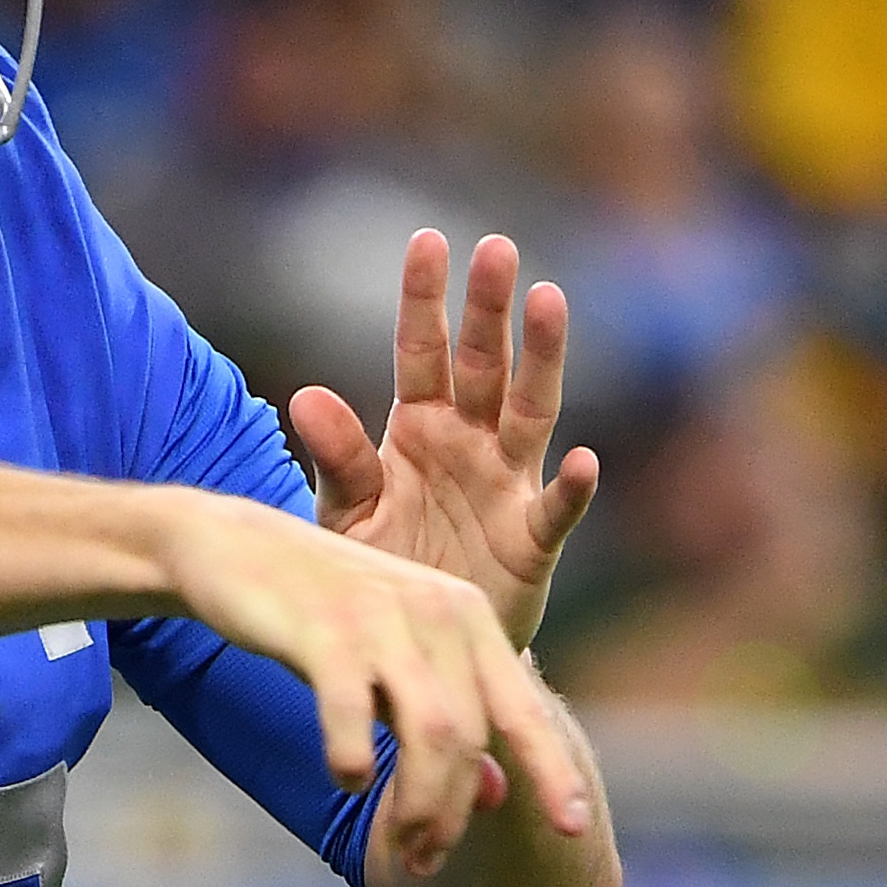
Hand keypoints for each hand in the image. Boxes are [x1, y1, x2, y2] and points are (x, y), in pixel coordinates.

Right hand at [153, 491, 595, 877]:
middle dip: (454, 813)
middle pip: (472, 737)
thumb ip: (446, 723)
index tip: (574, 831)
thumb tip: (496, 798)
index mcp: (469, 619)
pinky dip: (355, 757)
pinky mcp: (326, 628)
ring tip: (403, 849)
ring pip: (432, 731)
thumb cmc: (322, 618)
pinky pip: (353, 711)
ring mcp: (385, 618)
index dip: (553, 773)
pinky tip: (348, 779)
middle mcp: (440, 612)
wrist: (233, 549)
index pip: (524, 710)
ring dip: (420, 805)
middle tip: (425, 862)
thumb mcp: (396, 666)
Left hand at [286, 230, 602, 650]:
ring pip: (531, 412)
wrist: (417, 646)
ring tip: (550, 301)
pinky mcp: (531, 541)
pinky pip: (555, 509)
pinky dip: (571, 487)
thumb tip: (304, 396)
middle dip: (489, 309)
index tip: (427, 240)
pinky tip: (581, 461)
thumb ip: (338, 461)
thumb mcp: (348, 516)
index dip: (425, 299)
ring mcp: (506, 486)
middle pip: (483, 365)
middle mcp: (470, 443)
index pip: (421, 352)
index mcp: (419, 427)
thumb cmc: (383, 569)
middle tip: (497, 248)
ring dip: (542, 359)